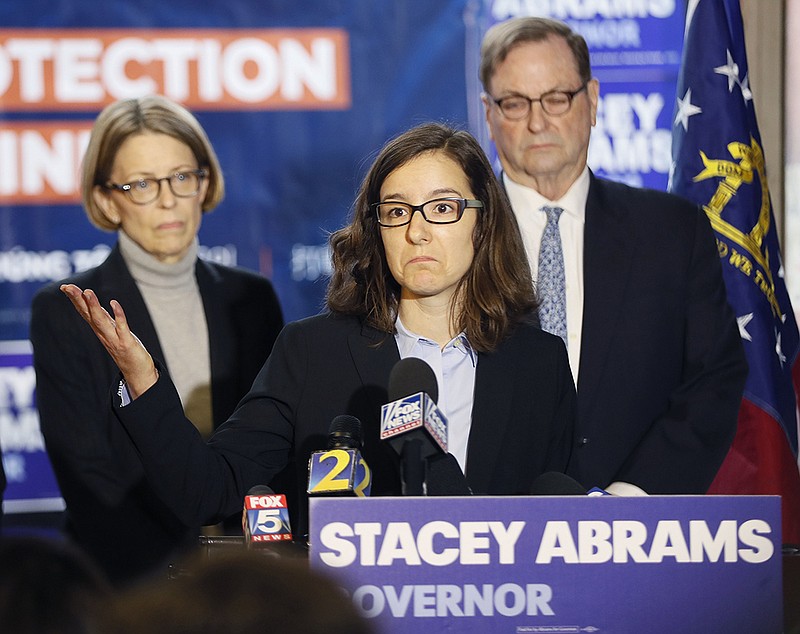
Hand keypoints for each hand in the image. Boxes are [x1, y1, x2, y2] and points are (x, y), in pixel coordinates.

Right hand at [60, 284, 157, 398]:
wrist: (137, 373)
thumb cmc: (125, 350)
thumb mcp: (112, 331)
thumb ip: (104, 319)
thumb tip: (94, 304)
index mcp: (100, 330)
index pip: (85, 312)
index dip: (75, 299)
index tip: (65, 286)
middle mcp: (103, 334)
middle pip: (89, 314)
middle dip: (78, 300)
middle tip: (67, 286)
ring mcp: (114, 339)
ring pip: (101, 320)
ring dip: (94, 306)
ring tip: (87, 292)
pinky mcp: (126, 343)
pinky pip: (122, 327)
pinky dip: (118, 315)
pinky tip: (114, 303)